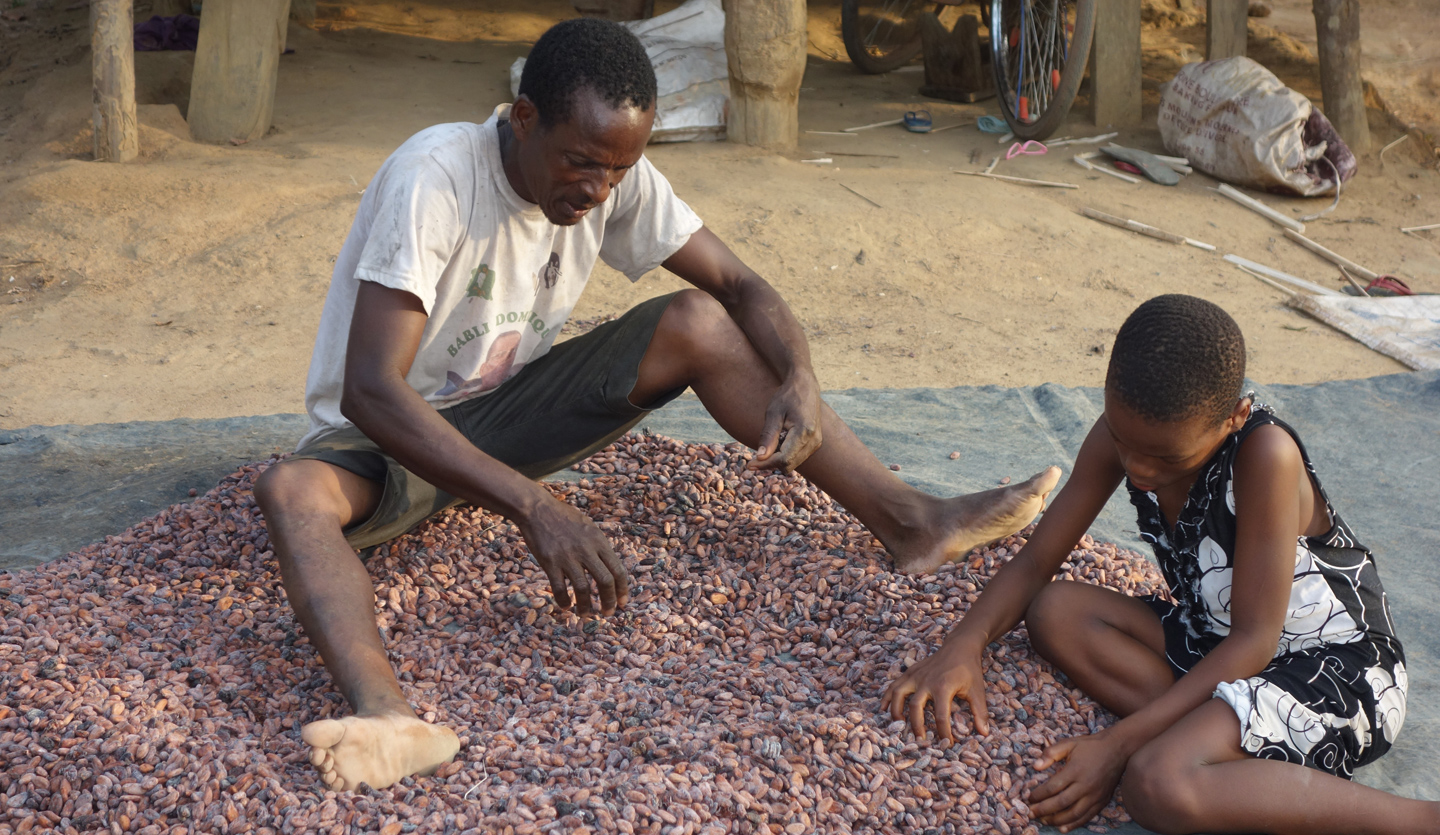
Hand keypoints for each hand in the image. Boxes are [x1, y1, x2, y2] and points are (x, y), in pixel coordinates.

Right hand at [514, 494, 628, 616]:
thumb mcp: (589, 528)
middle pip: (605, 581)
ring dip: (586, 606)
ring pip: (583, 588)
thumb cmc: (564, 518)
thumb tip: (610, 568)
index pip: (618, 570)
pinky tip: (566, 606)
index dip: (622, 590)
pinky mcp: (550, 562)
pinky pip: (560, 588)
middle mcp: (586, 550)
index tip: (622, 602)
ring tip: (585, 614)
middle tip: (607, 613)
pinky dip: (564, 601)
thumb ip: (599, 547)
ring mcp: (567, 557)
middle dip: (609, 601)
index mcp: (599, 541)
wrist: (537, 509)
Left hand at [749, 371, 822, 472]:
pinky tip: (779, 441)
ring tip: (770, 443)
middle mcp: (814, 440)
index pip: (784, 458)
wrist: (805, 387)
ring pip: (793, 464)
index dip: (765, 464)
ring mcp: (816, 442)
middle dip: (771, 463)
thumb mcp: (773, 413)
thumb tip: (760, 457)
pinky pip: (797, 457)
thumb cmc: (787, 397)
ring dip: (778, 459)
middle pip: (789, 465)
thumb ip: (768, 436)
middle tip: (755, 456)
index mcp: (804, 432)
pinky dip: (785, 455)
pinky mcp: (815, 443)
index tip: (750, 465)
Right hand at [880, 644, 990, 741]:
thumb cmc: (969, 670)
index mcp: (943, 687)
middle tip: (919, 741)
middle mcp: (926, 681)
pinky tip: (883, 708)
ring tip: (897, 726)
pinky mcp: (911, 672)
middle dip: (916, 726)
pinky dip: (888, 697)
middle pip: (915, 707)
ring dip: (896, 711)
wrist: (960, 646)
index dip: (943, 732)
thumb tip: (984, 734)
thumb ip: (980, 713)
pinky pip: (895, 685)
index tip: (947, 743)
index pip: (940, 716)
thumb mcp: (978, 691)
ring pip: (899, 694)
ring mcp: (916, 675)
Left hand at [1027, 731, 1127, 832]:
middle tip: (1031, 814)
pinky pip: (1087, 817)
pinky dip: (1074, 824)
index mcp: (1075, 770)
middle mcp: (1085, 785)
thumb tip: (1035, 766)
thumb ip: (1051, 753)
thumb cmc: (1090, 746)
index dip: (1038, 795)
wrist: (1118, 749)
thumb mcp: (1069, 743)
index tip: (1028, 798)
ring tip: (1043, 821)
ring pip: (1074, 814)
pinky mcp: (1102, 801)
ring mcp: (1095, 795)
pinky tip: (1063, 828)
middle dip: (1043, 810)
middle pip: (1061, 803)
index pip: (1052, 787)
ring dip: (1057, 820)